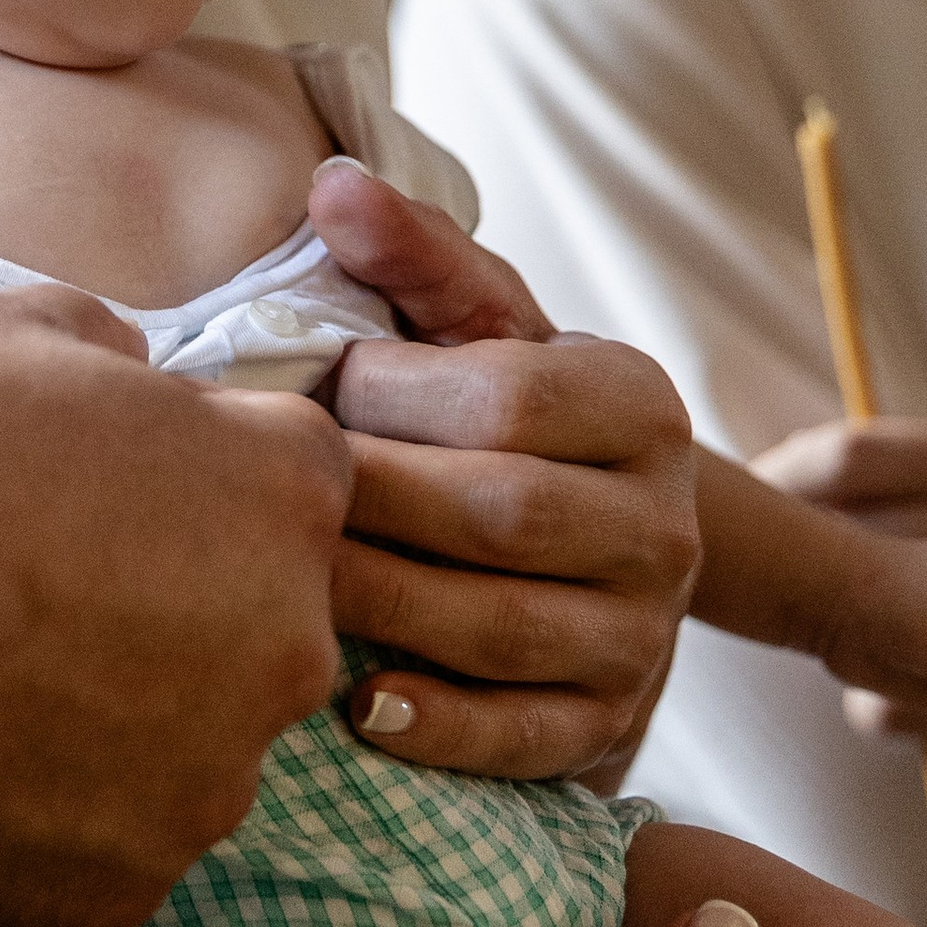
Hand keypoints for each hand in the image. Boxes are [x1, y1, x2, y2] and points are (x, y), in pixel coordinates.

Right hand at [0, 285, 354, 926]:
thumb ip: (95, 340)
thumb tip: (124, 366)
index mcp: (281, 492)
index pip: (287, 467)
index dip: (187, 465)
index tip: (93, 481)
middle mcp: (289, 645)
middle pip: (255, 611)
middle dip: (168, 593)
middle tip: (30, 580)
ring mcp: (217, 780)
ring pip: (189, 731)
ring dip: (115, 703)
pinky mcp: (135, 885)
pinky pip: (112, 831)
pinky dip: (54, 802)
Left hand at [308, 161, 702, 780]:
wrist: (597, 547)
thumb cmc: (509, 419)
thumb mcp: (483, 331)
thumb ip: (416, 258)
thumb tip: (332, 187)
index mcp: (641, 406)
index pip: (509, 398)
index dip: (390, 396)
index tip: (315, 391)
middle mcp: (666, 524)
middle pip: (500, 515)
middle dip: (366, 503)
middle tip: (261, 492)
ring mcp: (646, 635)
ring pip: (499, 628)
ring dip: (374, 607)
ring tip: (278, 580)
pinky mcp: (609, 728)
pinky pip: (518, 739)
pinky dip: (432, 726)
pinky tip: (353, 700)